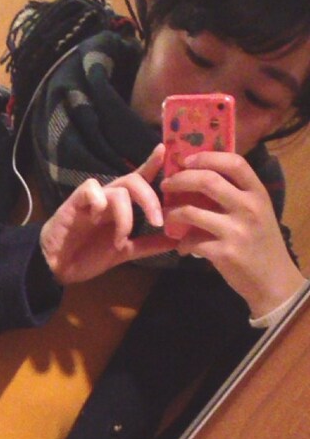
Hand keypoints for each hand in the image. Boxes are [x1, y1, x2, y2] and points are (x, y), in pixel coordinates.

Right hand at [39, 145, 175, 284]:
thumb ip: (148, 245)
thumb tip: (177, 242)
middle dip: (149, 199)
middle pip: (134, 181)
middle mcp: (109, 198)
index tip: (165, 152)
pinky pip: (91, 189)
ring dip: (126, 216)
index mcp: (121, 206)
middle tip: (157, 221)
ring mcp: (92, 200)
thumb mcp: (124, 252)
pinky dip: (99, 201)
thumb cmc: (87, 255)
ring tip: (121, 239)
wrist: (57, 268)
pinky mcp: (75, 202)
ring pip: (118, 191)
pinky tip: (97, 217)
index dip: (152, 165)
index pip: (139, 179)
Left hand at [162, 151, 305, 315]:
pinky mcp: (224, 253)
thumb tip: (204, 177)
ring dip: (173, 213)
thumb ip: (237, 196)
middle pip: (207, 181)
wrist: (273, 280)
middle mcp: (248, 208)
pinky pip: (191, 242)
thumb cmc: (262, 243)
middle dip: (180, 180)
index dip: (207, 157)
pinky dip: (182, 245)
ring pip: (191, 212)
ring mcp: (236, 230)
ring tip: (167, 217)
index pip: (234, 163)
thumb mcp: (258, 213)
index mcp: (257, 193)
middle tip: (166, 184)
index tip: (187, 159)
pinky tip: (182, 248)